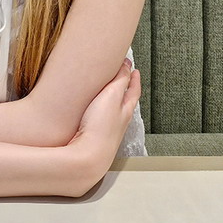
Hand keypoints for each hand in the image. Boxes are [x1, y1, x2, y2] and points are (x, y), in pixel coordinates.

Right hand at [67, 58, 140, 189]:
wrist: (88, 157)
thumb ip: (120, 80)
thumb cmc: (100, 127)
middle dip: (126, 89)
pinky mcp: (95, 138)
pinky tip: (93, 112)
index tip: (134, 69)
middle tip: (123, 78)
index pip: (133, 91)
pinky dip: (101, 111)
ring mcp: (108, 131)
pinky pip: (102, 120)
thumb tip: (127, 66)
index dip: (134, 79)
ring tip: (107, 92)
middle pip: (126, 102)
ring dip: (113, 101)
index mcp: (125, 110)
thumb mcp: (112, 95)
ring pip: (114, 112)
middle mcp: (119, 121)